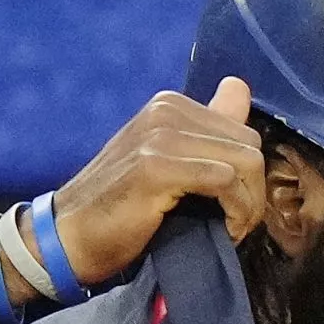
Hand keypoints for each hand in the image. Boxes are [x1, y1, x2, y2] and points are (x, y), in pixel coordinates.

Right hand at [49, 78, 265, 286]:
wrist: (70, 236)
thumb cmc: (120, 208)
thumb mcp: (167, 163)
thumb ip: (205, 130)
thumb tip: (239, 87)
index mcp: (170, 105)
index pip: (242, 129)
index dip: (249, 175)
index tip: (234, 208)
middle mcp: (165, 110)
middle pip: (249, 145)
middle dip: (254, 191)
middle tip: (236, 224)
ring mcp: (160, 136)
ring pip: (244, 162)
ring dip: (248, 205)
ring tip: (231, 230)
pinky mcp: (156, 166)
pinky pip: (224, 181)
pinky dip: (235, 210)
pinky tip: (225, 231)